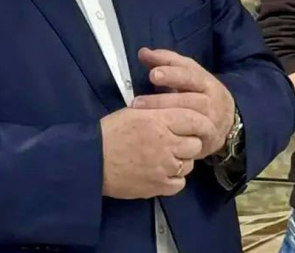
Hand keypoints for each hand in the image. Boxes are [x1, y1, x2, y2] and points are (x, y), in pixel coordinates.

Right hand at [99, 106, 215, 198]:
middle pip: (195, 144)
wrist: (91, 160)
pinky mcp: (158, 186)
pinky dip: (174, 179)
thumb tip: (178, 108)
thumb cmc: (110, 132)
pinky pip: (180, 183)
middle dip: (189, 143)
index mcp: (160, 120)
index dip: (203, 123)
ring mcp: (163, 167)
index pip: (195, 120)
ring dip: (181, 161)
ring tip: (165, 157)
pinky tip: (162, 172)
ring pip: (189, 164)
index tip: (203, 127)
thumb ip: (160, 111)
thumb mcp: (135, 112)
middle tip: (175, 142)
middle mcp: (166, 143)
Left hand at [132, 47, 234, 158]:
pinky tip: (159, 134)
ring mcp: (211, 120)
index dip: (172, 74)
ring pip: (189, 117)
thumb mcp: (189, 75)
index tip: (152, 74)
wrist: (228, 119)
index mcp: (205, 81)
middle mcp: (211, 100)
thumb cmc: (201, 93)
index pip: (190, 74)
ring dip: (165, 116)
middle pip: (188, 98)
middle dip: (163, 99)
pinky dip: (177, 135)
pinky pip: (193, 138)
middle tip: (138, 101)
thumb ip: (167, 62)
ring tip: (141, 115)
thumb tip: (142, 52)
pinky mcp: (209, 138)